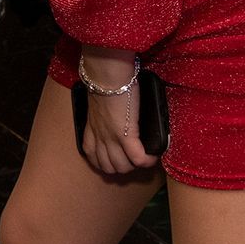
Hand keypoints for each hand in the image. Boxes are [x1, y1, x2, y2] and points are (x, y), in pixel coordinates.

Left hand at [77, 47, 157, 175]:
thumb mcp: (98, 103)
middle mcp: (99, 137)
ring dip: (135, 166)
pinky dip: (147, 161)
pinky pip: (137, 158)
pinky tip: (153, 157)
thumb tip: (115, 115)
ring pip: (122, 167)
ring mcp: (111, 138)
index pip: (92, 157)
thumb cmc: (104, 83)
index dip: (105, 163)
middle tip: (134, 159)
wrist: (107, 76)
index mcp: (91, 129)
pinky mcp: (126, 134)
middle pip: (109, 167)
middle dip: (123, 167)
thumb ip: (103, 114)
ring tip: (144, 158)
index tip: (116, 159)